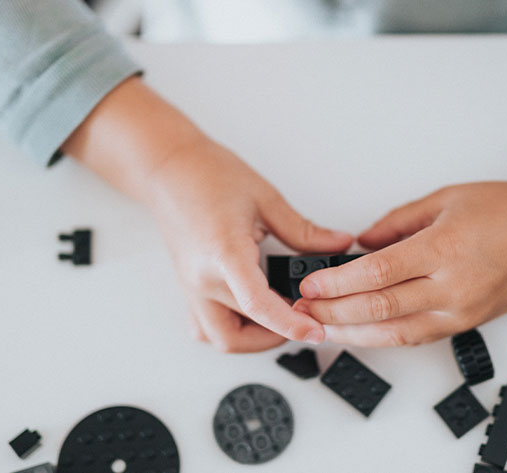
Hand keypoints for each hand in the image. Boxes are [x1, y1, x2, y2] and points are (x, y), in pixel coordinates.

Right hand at [61, 77, 352, 353]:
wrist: (169, 167)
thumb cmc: (209, 175)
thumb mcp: (266, 199)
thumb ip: (304, 230)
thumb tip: (338, 244)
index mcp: (224, 253)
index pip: (258, 305)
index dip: (291, 324)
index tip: (316, 331)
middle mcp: (203, 278)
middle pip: (243, 331)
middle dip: (280, 333)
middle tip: (308, 317)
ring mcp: (192, 287)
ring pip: (221, 339)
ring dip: (253, 339)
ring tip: (282, 317)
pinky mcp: (188, 287)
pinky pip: (205, 327)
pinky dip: (231, 330)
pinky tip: (253, 313)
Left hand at [294, 164, 506, 346]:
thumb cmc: (506, 209)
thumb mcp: (445, 199)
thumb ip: (397, 223)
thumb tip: (362, 242)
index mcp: (444, 248)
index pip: (377, 273)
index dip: (338, 282)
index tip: (311, 283)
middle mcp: (452, 287)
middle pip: (380, 308)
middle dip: (335, 311)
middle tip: (305, 308)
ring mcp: (462, 311)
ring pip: (396, 332)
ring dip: (354, 333)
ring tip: (322, 326)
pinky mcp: (468, 324)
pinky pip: (418, 336)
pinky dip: (385, 337)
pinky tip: (362, 333)